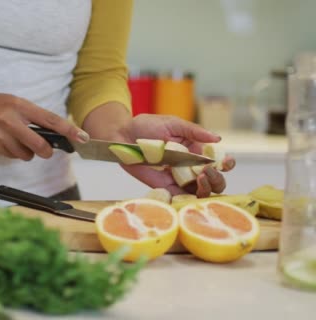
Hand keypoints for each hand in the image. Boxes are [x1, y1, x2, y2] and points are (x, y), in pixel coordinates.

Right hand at [0, 91, 89, 159]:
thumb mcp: (18, 104)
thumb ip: (35, 117)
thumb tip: (57, 134)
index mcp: (21, 106)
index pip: (50, 120)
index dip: (69, 130)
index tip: (82, 138)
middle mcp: (11, 121)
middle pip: (40, 146)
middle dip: (46, 151)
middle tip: (46, 149)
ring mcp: (1, 135)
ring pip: (26, 155)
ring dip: (28, 152)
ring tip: (18, 140)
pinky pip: (13, 157)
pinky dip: (15, 153)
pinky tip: (7, 141)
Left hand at [85, 111, 235, 197]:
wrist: (123, 135)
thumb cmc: (147, 126)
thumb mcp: (173, 124)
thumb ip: (194, 131)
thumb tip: (217, 138)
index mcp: (196, 150)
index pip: (218, 161)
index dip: (226, 164)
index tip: (226, 162)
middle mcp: (190, 167)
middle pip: (214, 181)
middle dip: (217, 179)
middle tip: (208, 171)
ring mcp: (178, 178)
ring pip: (200, 192)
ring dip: (205, 188)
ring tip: (199, 177)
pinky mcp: (164, 187)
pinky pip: (180, 197)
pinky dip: (188, 199)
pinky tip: (188, 191)